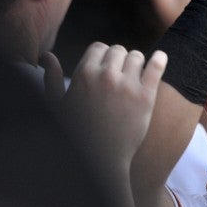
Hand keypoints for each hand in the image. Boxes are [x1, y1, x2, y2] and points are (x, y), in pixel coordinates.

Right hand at [62, 44, 166, 171]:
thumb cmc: (76, 134)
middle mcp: (106, 76)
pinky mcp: (145, 97)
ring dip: (136, 63)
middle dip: (119, 59)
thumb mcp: (56, 106)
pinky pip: (155, 67)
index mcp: (84, 74)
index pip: (99, 47)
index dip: (103, 55)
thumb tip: (46, 55)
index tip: (107, 65)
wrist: (100, 159)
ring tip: (136, 74)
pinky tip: (160, 58)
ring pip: (137, 57)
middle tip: (121, 72)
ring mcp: (127, 86)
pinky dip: (159, 60)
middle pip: (119, 50)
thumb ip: (51, 78)